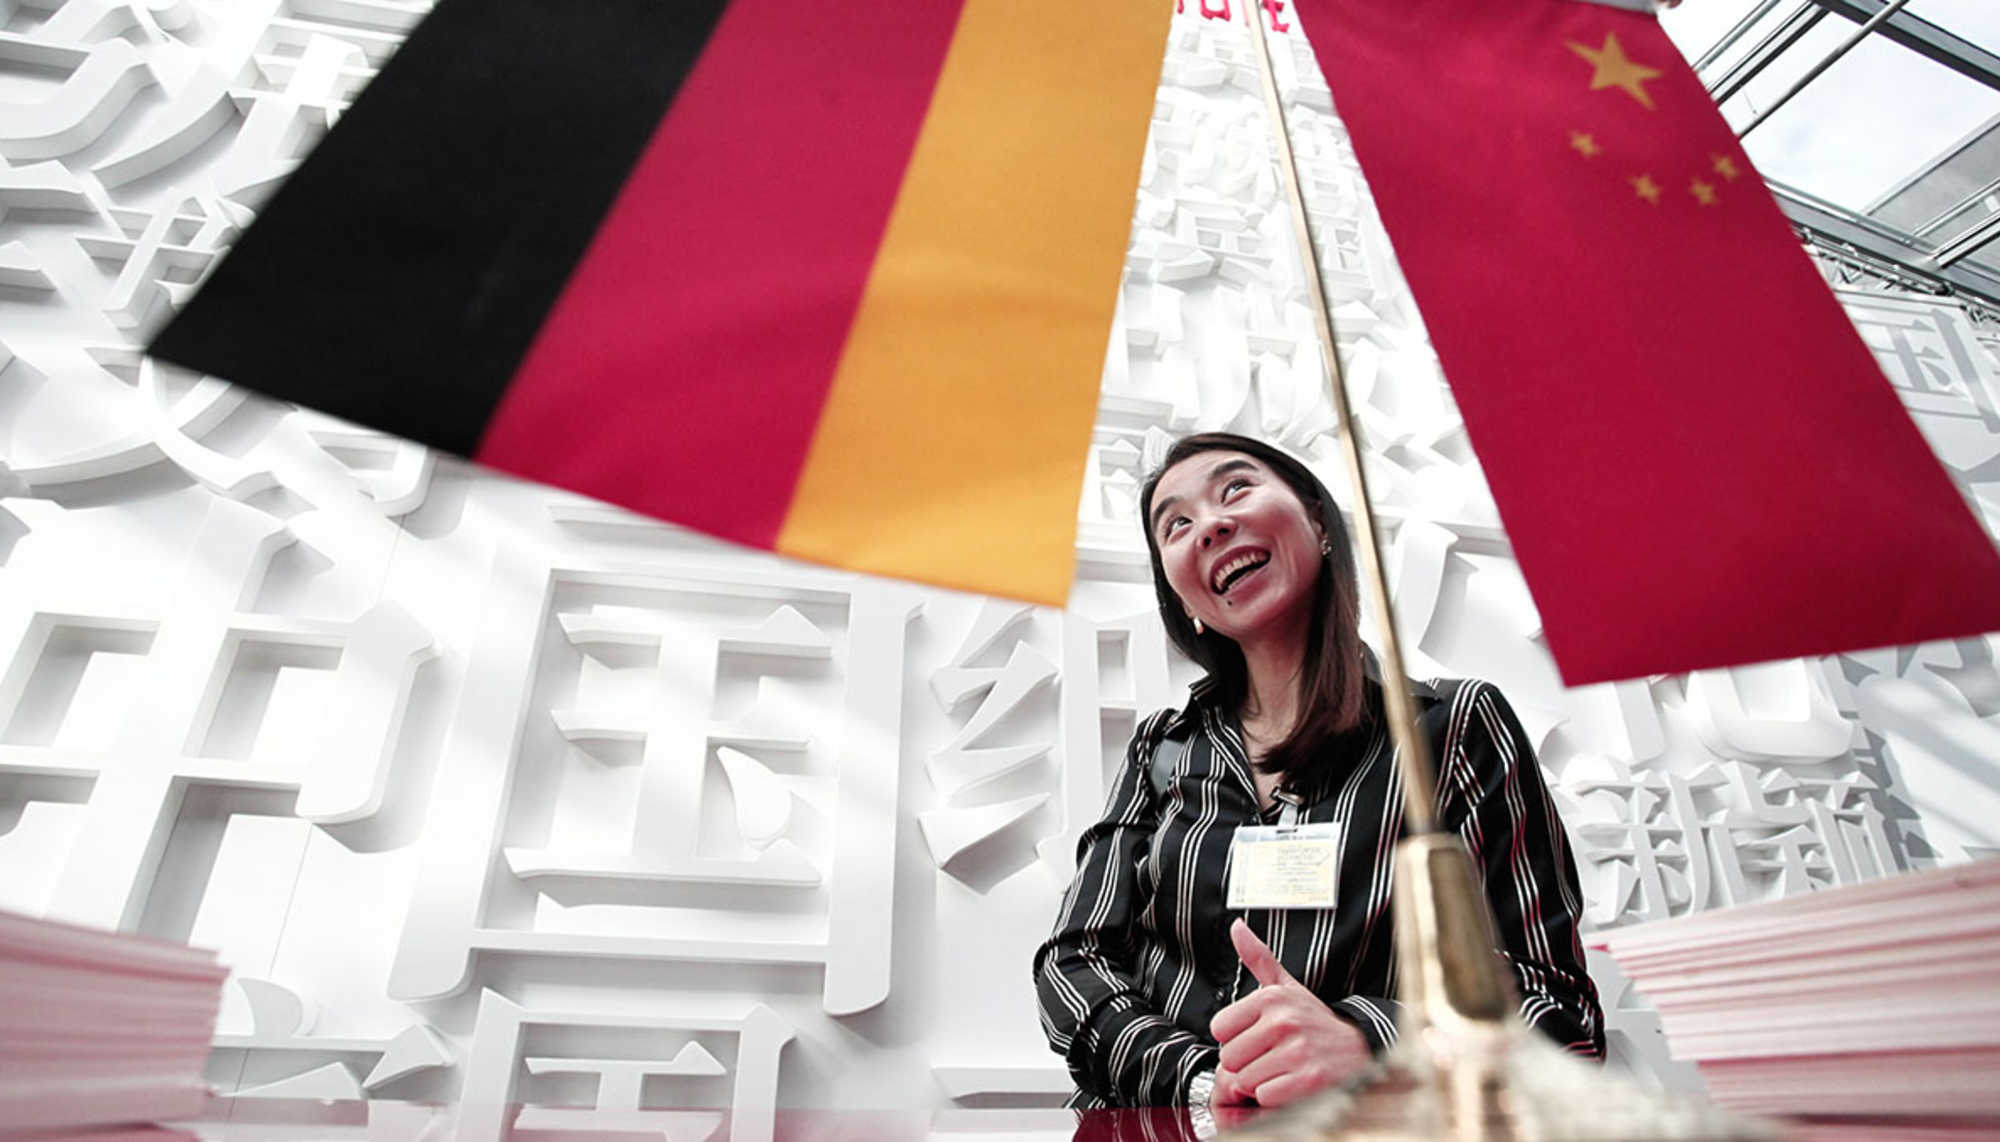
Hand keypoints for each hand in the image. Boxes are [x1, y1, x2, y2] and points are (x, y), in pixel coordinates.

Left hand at [1209, 918, 1371, 1107]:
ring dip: (1261, 1081)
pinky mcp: (1308, 1082)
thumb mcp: (1287, 987)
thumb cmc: (1315, 1022)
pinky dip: (1276, 1097)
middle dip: (1247, 1063)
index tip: (1258, 1036)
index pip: (1219, 1029)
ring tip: (1283, 1069)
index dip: (1236, 1037)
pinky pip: (1265, 1097)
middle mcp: (1284, 1022)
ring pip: (1245, 1080)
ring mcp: (1297, 1052)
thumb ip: (1258, 958)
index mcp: (1272, 998)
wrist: (1360, 1051)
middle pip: (1228, 1058)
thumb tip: (1236, 926)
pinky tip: (1293, 1084)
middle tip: (1272, 1056)